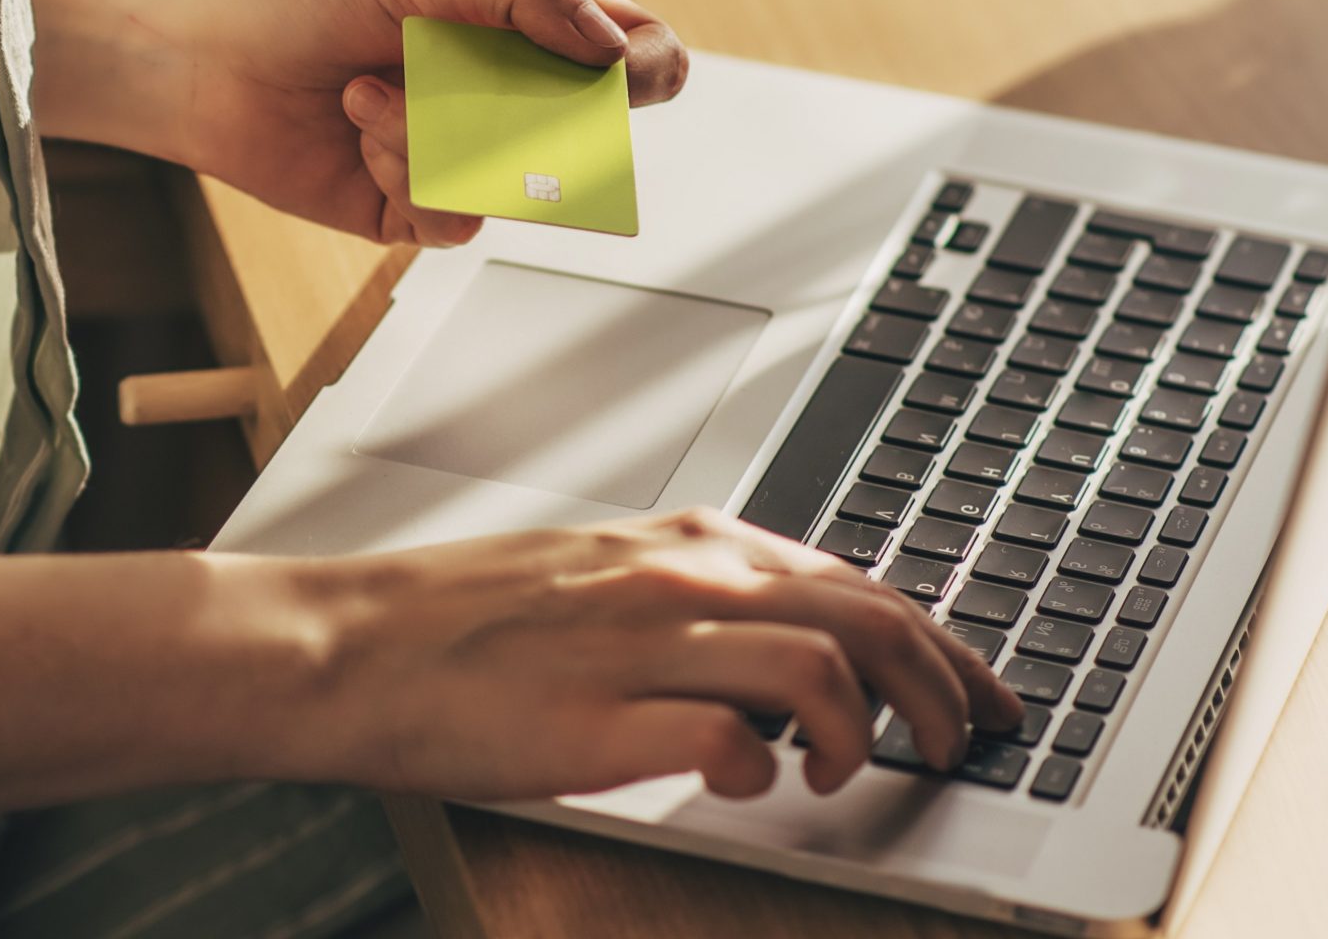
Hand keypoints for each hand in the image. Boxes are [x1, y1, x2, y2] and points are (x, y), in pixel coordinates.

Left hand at [26, 0, 689, 243]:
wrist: (191, 48)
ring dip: (436, 137)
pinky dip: (407, 176)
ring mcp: (459, 152)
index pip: (636, 53)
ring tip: (366, 91)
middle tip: (448, 75)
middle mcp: (500, 90)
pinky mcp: (408, 208)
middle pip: (585, 134)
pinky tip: (355, 130)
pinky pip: (454, 221)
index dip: (646, 71)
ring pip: (515, 185)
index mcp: (521, 20)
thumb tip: (617, 47)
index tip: (617, 74)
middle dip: (518, 110)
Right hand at [286, 510, 1024, 801]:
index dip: (940, 645)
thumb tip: (781, 641)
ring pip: (819, 664)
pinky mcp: (599, 720)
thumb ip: (692, 595)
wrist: (348, 645)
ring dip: (864, 730)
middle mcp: (676, 579)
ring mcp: (640, 646)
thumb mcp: (597, 576)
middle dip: (941, 688)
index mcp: (682, 543)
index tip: (978, 693)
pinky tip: (757, 784)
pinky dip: (765, 768)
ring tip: (855, 771)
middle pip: (866, 617)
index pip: (857, 582)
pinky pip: (727, 740)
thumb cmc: (460, 620)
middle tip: (963, 742)